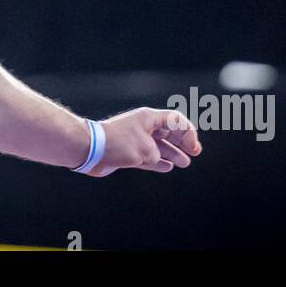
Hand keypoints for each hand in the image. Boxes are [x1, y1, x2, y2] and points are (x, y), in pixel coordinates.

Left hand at [86, 107, 201, 175]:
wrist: (90, 150)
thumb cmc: (118, 144)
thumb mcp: (145, 150)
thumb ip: (157, 155)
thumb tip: (156, 159)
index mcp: (149, 118)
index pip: (176, 121)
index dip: (188, 133)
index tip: (193, 148)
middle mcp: (144, 127)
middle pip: (169, 132)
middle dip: (183, 142)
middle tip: (195, 152)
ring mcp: (136, 140)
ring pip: (160, 146)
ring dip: (173, 154)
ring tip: (185, 163)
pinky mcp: (129, 153)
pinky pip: (149, 157)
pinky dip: (159, 162)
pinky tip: (167, 167)